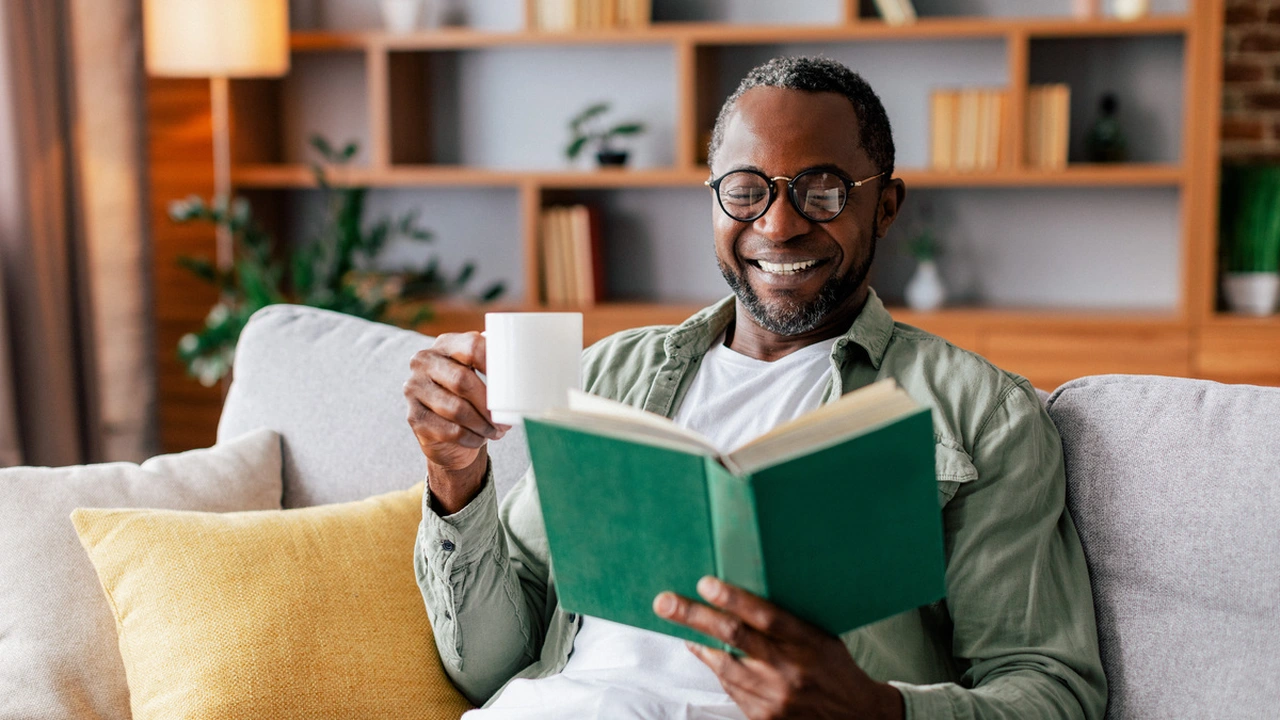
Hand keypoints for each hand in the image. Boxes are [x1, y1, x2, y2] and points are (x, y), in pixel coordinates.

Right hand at [403, 331, 509, 513]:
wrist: (445, 430)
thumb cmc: (471, 397)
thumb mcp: (481, 375)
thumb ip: (498, 365)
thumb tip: (537, 371)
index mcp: (445, 344)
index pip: (472, 345)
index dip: (495, 363)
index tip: (514, 381)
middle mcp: (424, 361)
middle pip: (463, 381)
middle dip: (489, 405)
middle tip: (505, 421)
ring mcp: (413, 388)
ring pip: (456, 409)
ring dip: (482, 425)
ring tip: (496, 432)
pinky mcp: (413, 417)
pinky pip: (449, 430)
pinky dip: (471, 438)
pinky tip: (479, 439)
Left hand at [654, 577, 903, 719]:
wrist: (856, 717)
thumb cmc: (835, 667)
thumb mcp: (822, 636)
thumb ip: (788, 620)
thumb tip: (742, 595)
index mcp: (809, 642)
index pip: (767, 616)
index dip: (734, 599)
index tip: (705, 583)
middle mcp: (791, 669)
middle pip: (735, 636)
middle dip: (694, 616)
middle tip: (665, 601)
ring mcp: (776, 697)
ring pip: (725, 665)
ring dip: (698, 643)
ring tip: (678, 623)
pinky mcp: (765, 718)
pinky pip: (731, 687)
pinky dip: (716, 667)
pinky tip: (705, 652)